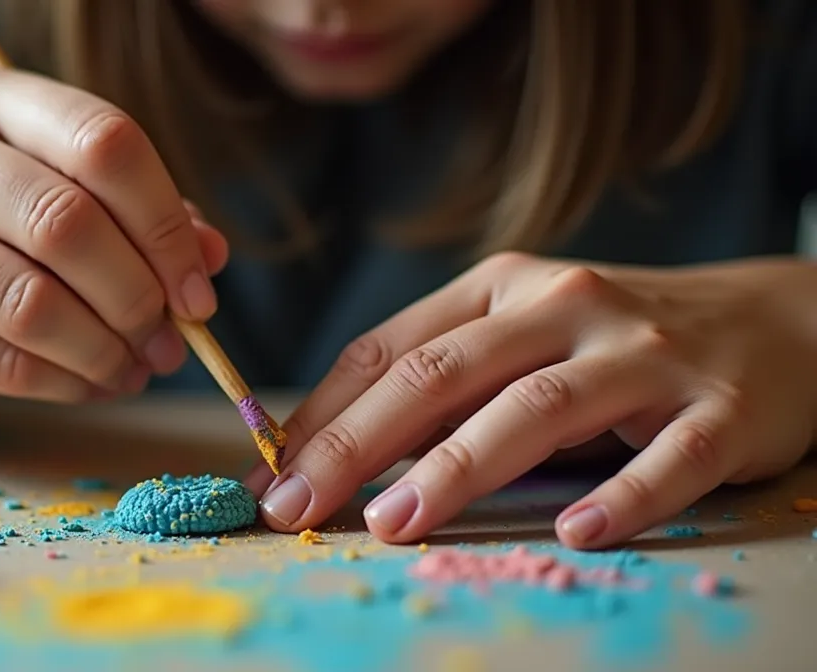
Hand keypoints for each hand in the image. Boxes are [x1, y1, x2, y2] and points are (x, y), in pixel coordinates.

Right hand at [0, 65, 228, 444]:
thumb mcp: (68, 213)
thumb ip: (139, 224)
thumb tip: (208, 257)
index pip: (101, 141)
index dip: (165, 224)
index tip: (199, 290)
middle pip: (65, 220)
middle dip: (137, 296)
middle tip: (170, 342)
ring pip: (29, 299)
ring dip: (102, 348)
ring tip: (134, 369)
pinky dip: (61, 382)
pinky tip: (89, 386)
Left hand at [246, 252, 816, 548]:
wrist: (774, 322)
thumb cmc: (615, 342)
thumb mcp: (522, 336)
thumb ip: (442, 382)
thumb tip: (329, 447)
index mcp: (503, 288)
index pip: (392, 347)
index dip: (324, 412)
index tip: (269, 472)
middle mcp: (566, 306)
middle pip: (443, 373)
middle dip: (359, 443)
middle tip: (299, 505)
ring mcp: (645, 355)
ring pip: (537, 409)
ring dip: (457, 468)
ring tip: (394, 523)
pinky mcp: (720, 409)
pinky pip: (667, 460)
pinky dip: (622, 497)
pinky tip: (577, 533)